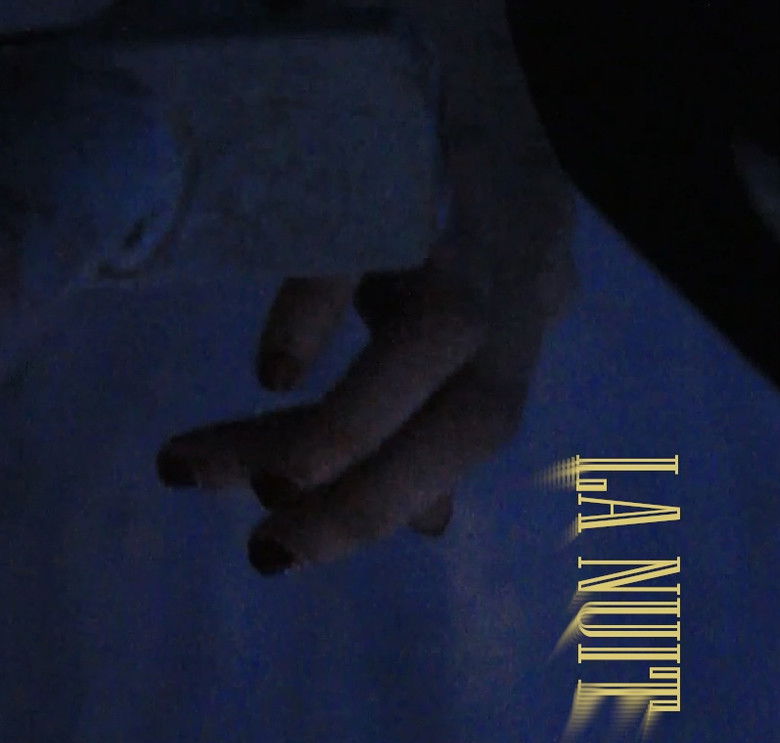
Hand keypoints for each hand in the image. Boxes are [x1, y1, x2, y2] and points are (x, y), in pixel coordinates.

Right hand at [156, 122, 575, 575]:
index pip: (476, 434)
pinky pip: (377, 214)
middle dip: (366, 494)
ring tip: (206, 466)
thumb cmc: (452, 183)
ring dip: (335, 425)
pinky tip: (271, 360)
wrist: (471, 34)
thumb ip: (444, 407)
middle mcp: (523, 262)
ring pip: (441, 328)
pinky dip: (317, 297)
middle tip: (258, 551)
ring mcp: (486, 188)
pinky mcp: (426, 116)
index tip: (279, 549)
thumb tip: (430, 527)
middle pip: (477, 407)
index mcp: (523, 309)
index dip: (389, 504)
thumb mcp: (457, 302)